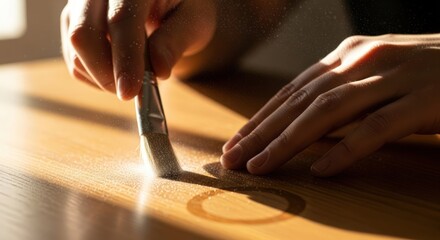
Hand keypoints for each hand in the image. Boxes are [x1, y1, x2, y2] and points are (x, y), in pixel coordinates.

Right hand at [61, 0, 215, 99]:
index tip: (130, 91)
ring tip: (136, 77)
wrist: (164, 0)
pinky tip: (121, 71)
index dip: (125, 58)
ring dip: (103, 77)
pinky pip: (74, 58)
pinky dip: (96, 76)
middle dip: (106, 74)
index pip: (122, 19)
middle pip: (84, 33)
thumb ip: (176, 41)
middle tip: (134, 93)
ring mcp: (80, 4)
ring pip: (75, 49)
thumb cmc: (183, 7)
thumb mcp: (194, 20)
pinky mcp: (72, 21)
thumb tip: (158, 70)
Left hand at [221, 34, 439, 176]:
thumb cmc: (427, 72)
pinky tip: (322, 170)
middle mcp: (363, 59)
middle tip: (232, 158)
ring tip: (261, 166)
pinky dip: (346, 150)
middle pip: (300, 102)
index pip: (292, 90)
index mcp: (349, 54)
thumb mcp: (375, 75)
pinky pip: (376, 128)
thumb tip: (302, 126)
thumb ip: (341, 94)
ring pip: (327, 112)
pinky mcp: (422, 100)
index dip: (260, 118)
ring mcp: (393, 77)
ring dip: (288, 142)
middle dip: (261, 133)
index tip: (236, 142)